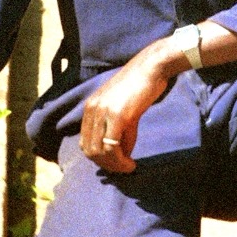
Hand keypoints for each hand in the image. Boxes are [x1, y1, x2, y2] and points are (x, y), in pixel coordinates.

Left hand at [79, 50, 169, 173]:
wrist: (152, 67)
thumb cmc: (141, 85)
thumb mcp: (123, 108)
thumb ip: (120, 130)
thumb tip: (122, 155)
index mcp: (90, 106)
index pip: (85, 142)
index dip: (98, 158)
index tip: (115, 164)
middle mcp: (92, 109)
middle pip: (89, 150)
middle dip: (106, 165)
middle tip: (122, 169)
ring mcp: (103, 112)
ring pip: (99, 152)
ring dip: (114, 166)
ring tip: (128, 167)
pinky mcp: (117, 115)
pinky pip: (112, 147)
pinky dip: (120, 161)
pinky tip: (131, 164)